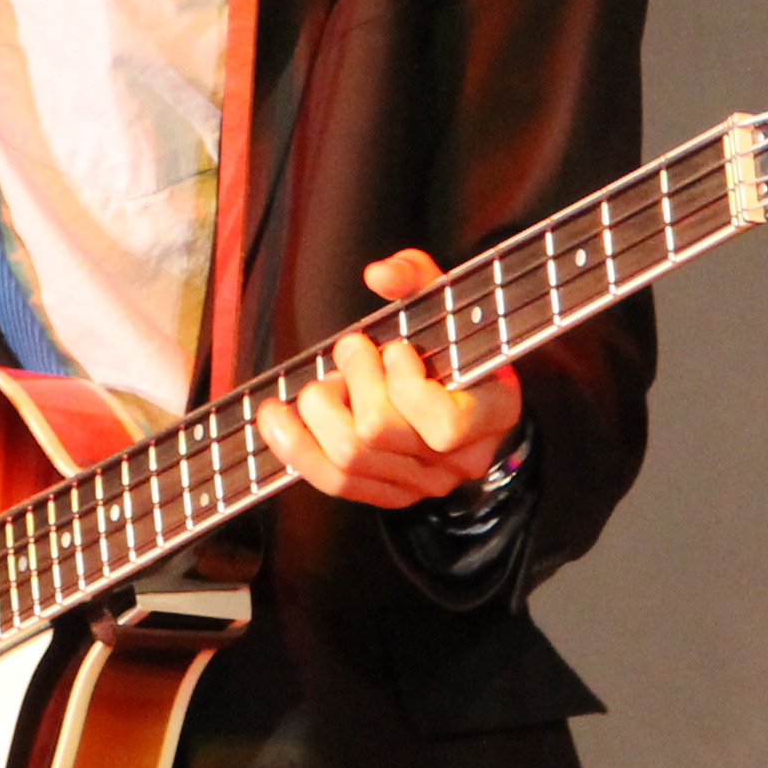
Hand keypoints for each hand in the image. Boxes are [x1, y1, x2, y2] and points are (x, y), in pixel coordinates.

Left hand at [254, 247, 520, 508]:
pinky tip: (275, 417)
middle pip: (378, 433)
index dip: (406, 384)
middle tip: (353, 350)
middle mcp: (460, 459)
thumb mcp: (449, 302)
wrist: (469, 395)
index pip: (443, 424)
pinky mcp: (389, 493)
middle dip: (351, 379)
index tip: (396, 349)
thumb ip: (418, 277)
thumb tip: (380, 275)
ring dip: (320, 409)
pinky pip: (334, 482)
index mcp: (492, 412)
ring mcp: (424, 483)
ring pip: (349, 459)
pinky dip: (295, 446)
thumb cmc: (457, 345)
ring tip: (328, 381)